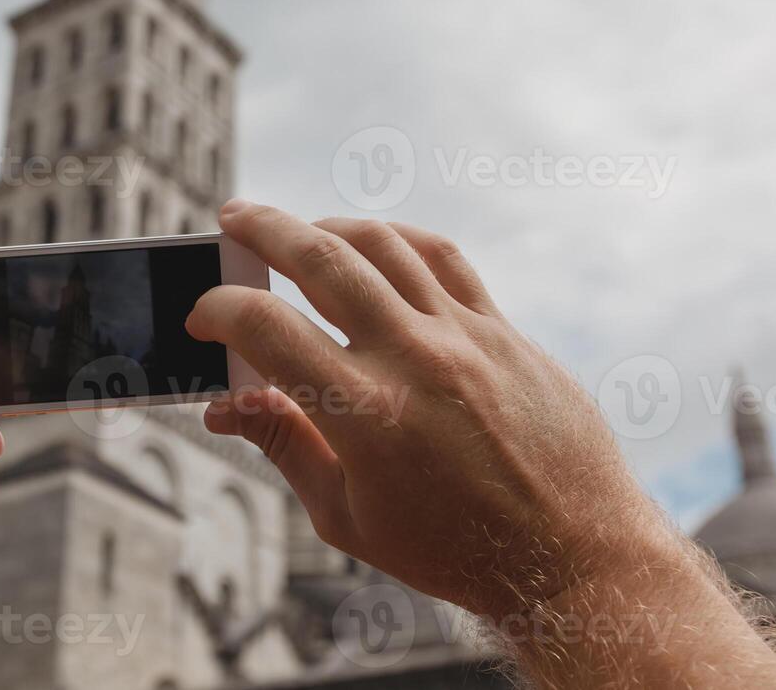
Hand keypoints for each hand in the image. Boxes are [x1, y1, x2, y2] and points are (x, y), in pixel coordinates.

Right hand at [188, 201, 674, 619]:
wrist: (571, 556)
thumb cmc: (453, 550)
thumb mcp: (346, 517)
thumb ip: (283, 445)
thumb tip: (223, 405)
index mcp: (364, 415)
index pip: (267, 330)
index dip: (219, 312)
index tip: (203, 317)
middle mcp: (414, 360)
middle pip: (320, 260)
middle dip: (262, 229)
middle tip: (230, 219)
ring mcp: (465, 337)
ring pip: (382, 244)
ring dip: (325, 226)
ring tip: (294, 230)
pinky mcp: (503, 331)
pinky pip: (443, 258)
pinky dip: (397, 240)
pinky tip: (373, 244)